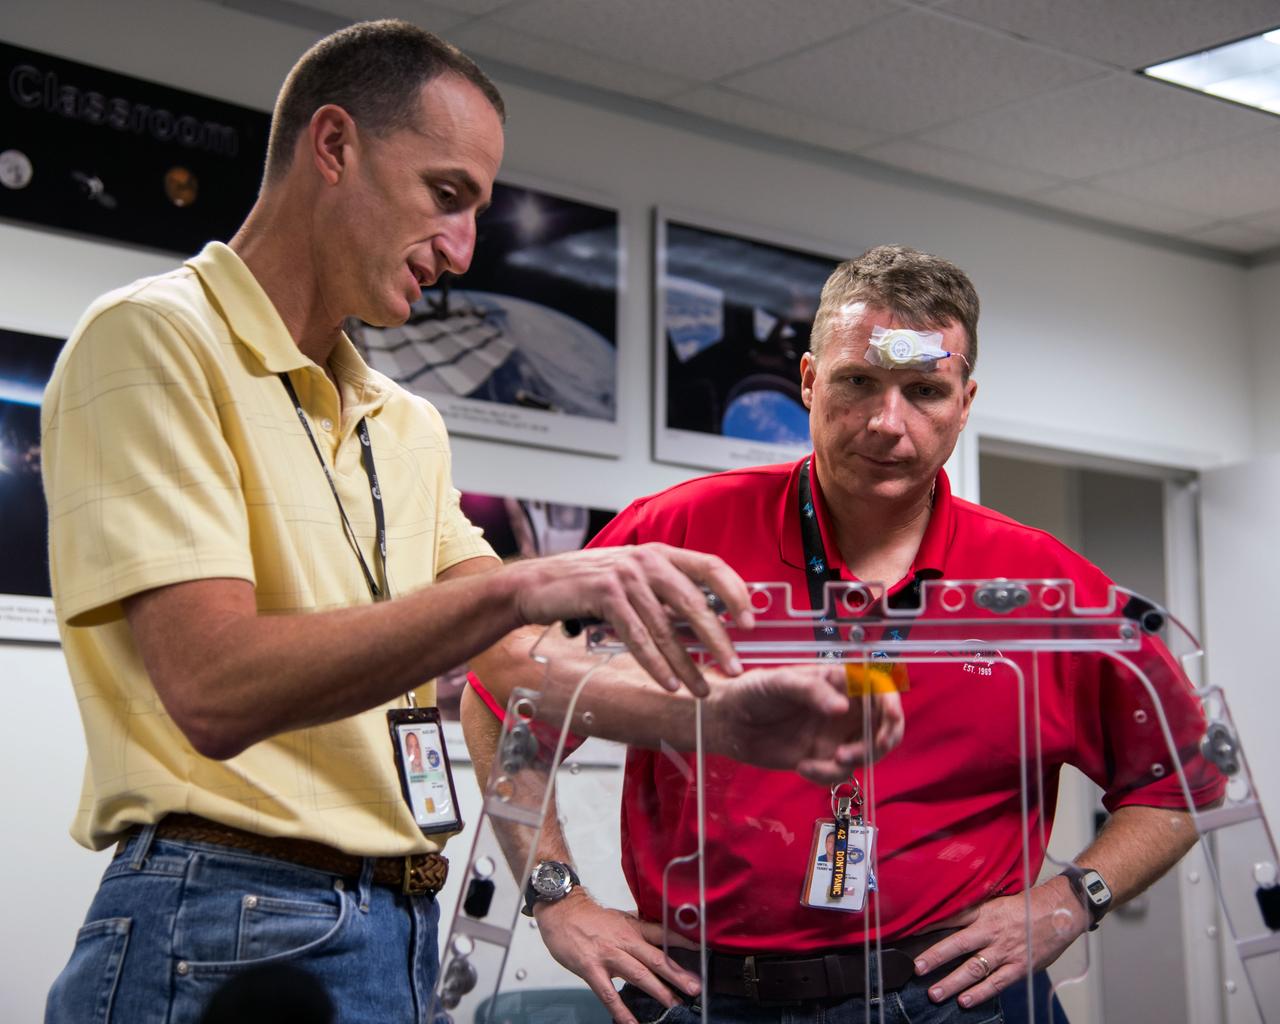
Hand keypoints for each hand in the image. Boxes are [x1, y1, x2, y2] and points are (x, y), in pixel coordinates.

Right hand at [508, 543, 753, 696]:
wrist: (536, 583)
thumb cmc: (587, 584)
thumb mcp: (632, 578)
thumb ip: (664, 591)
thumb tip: (704, 620)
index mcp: (660, 553)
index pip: (711, 566)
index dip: (735, 593)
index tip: (750, 623)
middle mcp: (647, 560)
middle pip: (695, 602)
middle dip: (718, 640)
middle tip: (735, 668)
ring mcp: (625, 576)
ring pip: (666, 627)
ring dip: (686, 664)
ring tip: (701, 689)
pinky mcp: (604, 595)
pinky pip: (637, 637)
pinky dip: (655, 665)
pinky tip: (668, 684)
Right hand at [532, 890, 699, 1023]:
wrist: (561, 912)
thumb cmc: (590, 917)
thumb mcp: (619, 918)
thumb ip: (638, 929)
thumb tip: (660, 935)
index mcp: (633, 927)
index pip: (663, 933)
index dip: (682, 941)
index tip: (702, 950)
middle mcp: (624, 940)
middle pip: (656, 958)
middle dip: (677, 974)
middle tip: (695, 987)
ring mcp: (608, 955)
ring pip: (638, 975)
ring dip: (658, 991)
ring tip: (674, 1005)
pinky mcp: (591, 969)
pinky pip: (609, 994)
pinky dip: (621, 1010)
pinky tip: (632, 1023)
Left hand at [705, 663, 904, 782]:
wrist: (729, 723)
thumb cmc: (752, 691)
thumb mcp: (778, 682)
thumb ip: (810, 690)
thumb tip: (842, 707)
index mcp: (837, 681)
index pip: (877, 687)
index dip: (892, 701)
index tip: (890, 716)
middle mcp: (843, 708)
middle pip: (884, 723)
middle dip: (883, 738)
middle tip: (869, 748)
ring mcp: (835, 735)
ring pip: (868, 751)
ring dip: (857, 759)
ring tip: (832, 759)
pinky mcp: (823, 758)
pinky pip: (841, 772)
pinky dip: (827, 774)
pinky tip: (803, 766)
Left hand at [911, 876, 1086, 1009]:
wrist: (1062, 911)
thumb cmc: (1028, 906)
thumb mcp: (997, 901)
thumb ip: (976, 913)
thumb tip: (951, 921)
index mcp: (985, 911)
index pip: (952, 918)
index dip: (931, 926)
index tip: (911, 934)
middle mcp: (991, 931)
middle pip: (957, 944)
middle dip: (935, 958)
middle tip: (916, 969)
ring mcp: (1005, 950)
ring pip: (973, 968)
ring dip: (952, 981)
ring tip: (934, 993)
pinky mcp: (1019, 967)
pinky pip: (996, 983)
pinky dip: (980, 993)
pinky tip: (964, 1000)